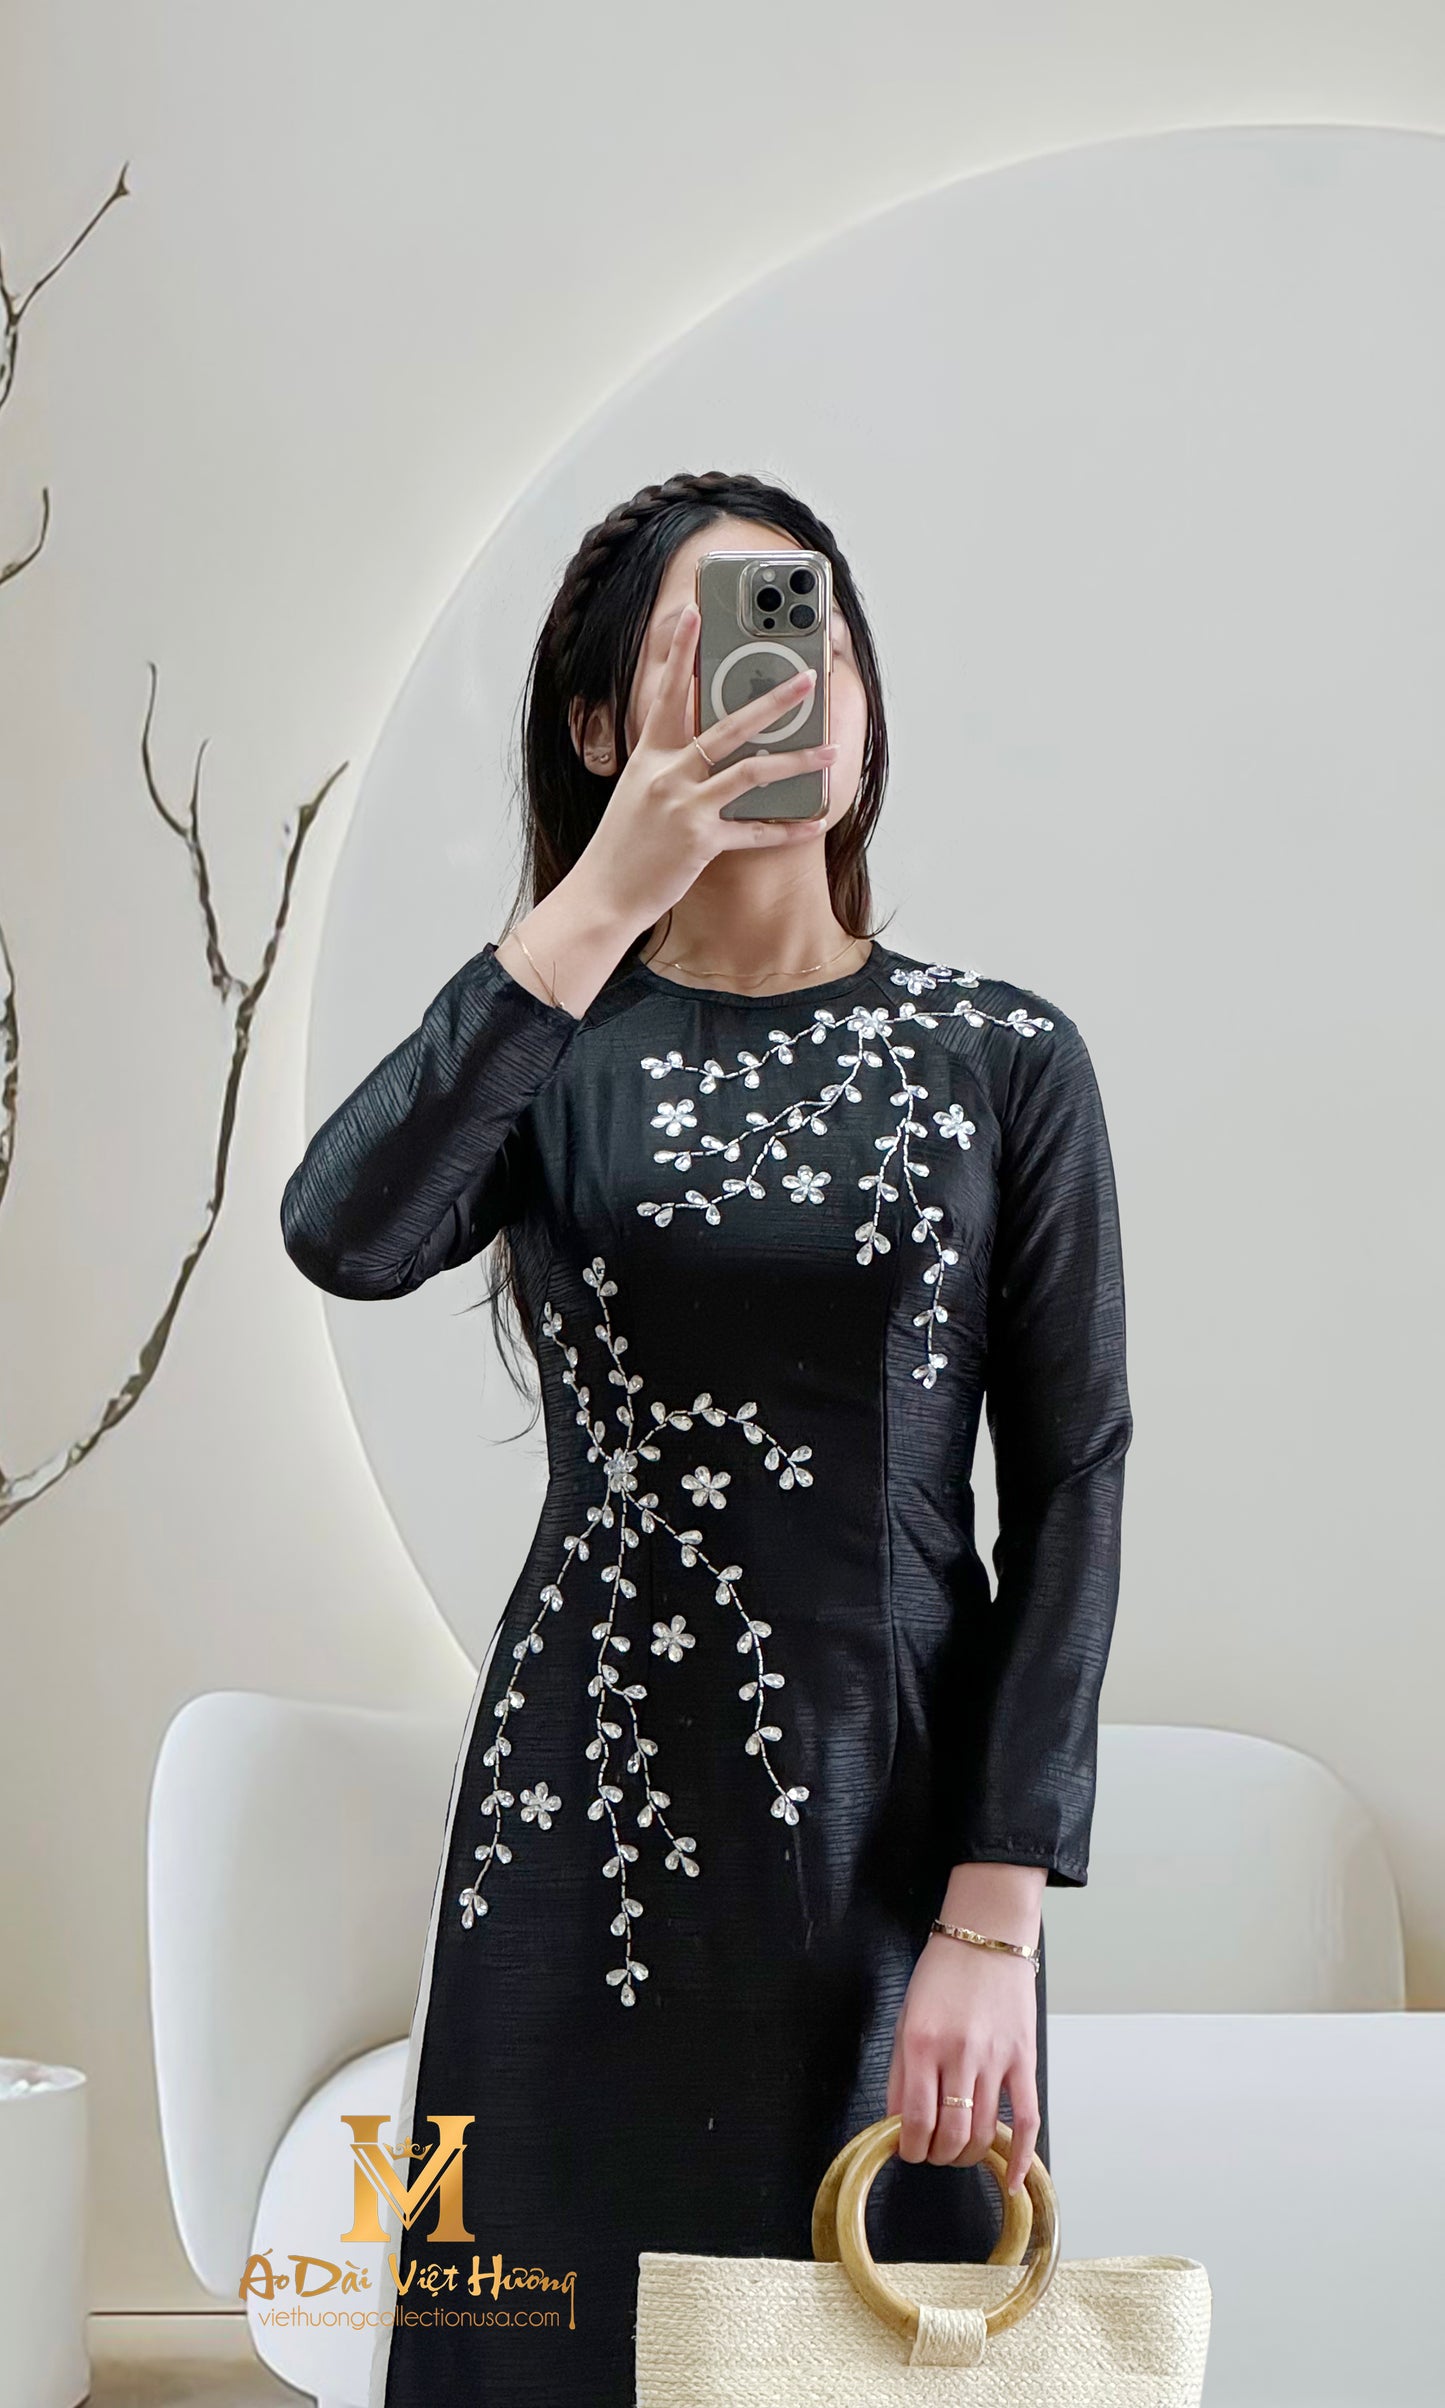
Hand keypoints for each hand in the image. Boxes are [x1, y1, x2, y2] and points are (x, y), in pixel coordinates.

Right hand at [578, 601, 839, 933]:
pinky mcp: (700, 842)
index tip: (693, 615)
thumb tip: (704, 748)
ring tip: (831, 750)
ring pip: (752, 773)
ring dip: (797, 761)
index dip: (680, 653)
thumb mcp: (636, 793)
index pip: (667, 695)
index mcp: (649, 758)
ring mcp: (684, 807)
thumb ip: (667, 767)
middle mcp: (667, 775)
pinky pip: (755, 832)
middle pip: (727, 727)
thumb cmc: (622, 846)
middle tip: (805, 680)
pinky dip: (788, 828)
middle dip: (772, 701)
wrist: (602, 893)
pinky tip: (815, 821)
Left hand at [884, 1932, 1040, 2195]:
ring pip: (983, 2134)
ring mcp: (995, 2059)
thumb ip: (901, 2073)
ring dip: (966, 2155)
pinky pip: (1026, 2119)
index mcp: (921, 2043)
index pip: (914, 2121)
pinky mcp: (1023, 2059)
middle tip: (933, 2151)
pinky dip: (1018, 2156)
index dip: (909, 2148)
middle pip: (949, 2136)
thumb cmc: (941, 1975)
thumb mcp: (906, 2018)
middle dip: (937, 2156)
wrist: (985, 1936)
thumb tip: (899, 2125)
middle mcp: (958, 2055)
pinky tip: (1009, 2178)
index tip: (908, 2149)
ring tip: (958, 2151)